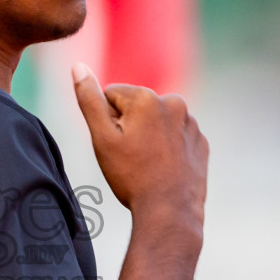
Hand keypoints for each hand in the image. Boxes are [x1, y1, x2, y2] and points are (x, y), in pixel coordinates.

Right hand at [71, 63, 208, 226]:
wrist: (170, 212)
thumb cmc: (131, 176)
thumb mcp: (102, 139)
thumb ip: (89, 100)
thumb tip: (77, 66)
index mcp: (147, 97)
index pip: (110, 96)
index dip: (106, 122)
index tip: (116, 146)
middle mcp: (174, 103)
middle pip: (135, 108)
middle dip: (129, 127)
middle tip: (130, 158)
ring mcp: (191, 123)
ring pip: (156, 123)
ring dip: (148, 137)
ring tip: (147, 165)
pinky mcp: (201, 142)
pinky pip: (176, 137)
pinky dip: (168, 148)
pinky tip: (164, 169)